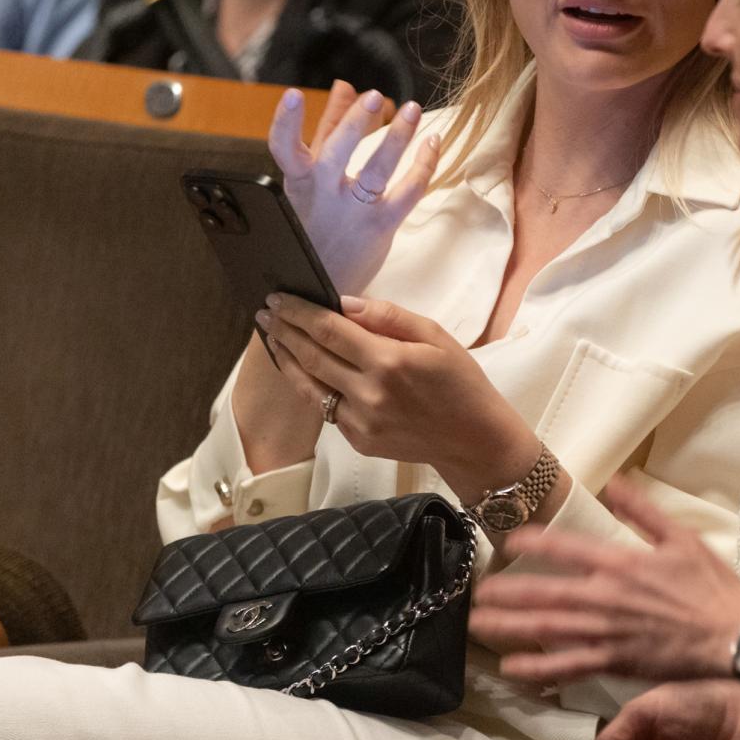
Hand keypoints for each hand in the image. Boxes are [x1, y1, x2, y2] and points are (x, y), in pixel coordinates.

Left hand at [257, 293, 539, 491]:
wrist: (473, 440)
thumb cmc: (460, 381)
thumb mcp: (435, 335)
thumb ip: (389, 316)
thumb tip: (345, 302)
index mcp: (389, 361)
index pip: (329, 331)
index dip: (299, 313)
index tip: (279, 298)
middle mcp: (368, 393)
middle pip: (312, 356)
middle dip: (285, 331)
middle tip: (265, 312)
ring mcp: (361, 421)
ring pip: (309, 386)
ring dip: (287, 359)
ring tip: (272, 338)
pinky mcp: (359, 440)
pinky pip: (327, 408)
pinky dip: (309, 385)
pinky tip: (301, 368)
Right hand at [269, 81, 438, 296]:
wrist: (322, 284)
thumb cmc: (316, 221)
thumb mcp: (313, 175)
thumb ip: (328, 127)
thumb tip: (344, 85)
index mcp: (299, 181)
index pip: (285, 149)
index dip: (287, 122)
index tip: (295, 93)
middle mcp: (324, 195)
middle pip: (337, 155)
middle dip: (354, 125)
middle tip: (375, 96)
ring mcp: (353, 212)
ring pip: (376, 172)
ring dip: (397, 139)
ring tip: (413, 110)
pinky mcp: (382, 225)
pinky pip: (408, 191)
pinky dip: (423, 165)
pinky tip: (433, 142)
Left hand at [469, 478, 739, 683]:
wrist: (736, 636)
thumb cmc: (712, 587)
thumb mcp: (682, 537)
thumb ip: (644, 511)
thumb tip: (615, 481)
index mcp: (622, 563)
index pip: (567, 547)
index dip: (534, 542)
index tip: (509, 540)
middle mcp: (607, 598)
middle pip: (546, 593)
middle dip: (508, 592)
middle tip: (477, 592)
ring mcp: (608, 633)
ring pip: (549, 630)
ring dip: (511, 627)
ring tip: (481, 625)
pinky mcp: (616, 662)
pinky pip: (570, 667)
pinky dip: (539, 670)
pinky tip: (512, 670)